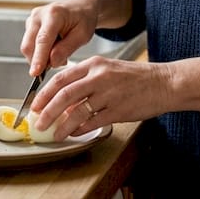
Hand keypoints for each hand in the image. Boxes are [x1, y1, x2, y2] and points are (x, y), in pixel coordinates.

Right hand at [20, 0, 98, 77]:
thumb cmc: (83, 18)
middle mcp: (38, 15)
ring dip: (40, 57)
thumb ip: (67, 49)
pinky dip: (40, 51)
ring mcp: (32, 19)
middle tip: (57, 65)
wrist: (80, 5)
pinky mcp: (29, 25)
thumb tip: (51, 63)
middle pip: (29, 45)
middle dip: (38, 61)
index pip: (42, 40)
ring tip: (59, 53)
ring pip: (28, 46)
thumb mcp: (83, 35)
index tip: (35, 73)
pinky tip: (54, 47)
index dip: (38, 58)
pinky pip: (30, 44)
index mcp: (54, 14)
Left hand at [27, 55, 171, 140]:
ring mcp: (109, 94)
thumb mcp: (108, 70)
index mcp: (94, 64)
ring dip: (62, 125)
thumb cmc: (136, 78)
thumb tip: (64, 101)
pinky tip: (75, 133)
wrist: (164, 83)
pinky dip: (81, 129)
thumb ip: (86, 81)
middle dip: (47, 111)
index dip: (44, 93)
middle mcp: (99, 77)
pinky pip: (93, 122)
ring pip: (77, 111)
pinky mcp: (118, 110)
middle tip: (38, 123)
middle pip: (64, 94)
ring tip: (54, 134)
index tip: (35, 105)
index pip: (61, 78)